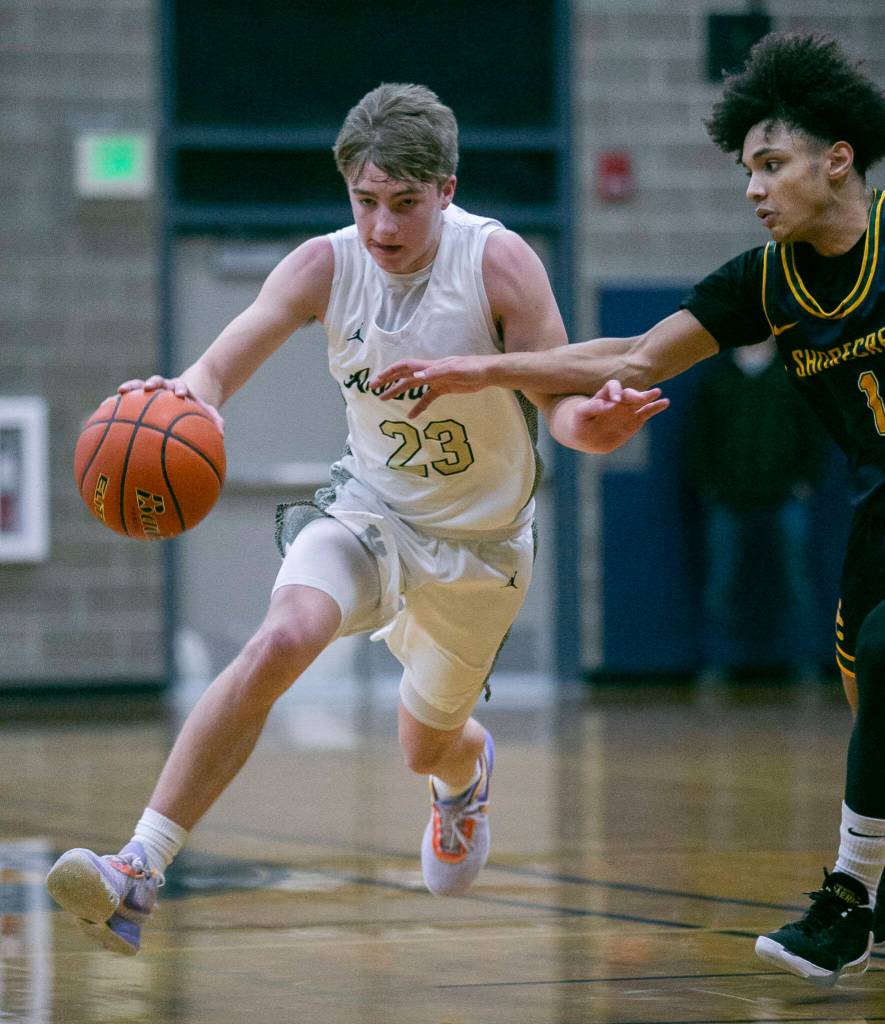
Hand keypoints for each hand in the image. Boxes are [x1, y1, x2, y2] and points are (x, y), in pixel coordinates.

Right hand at [117, 375, 224, 434]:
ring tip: (117, 393)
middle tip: (147, 388)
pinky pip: (126, 397)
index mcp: (181, 389)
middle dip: (151, 383)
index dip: (179, 389)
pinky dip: (115, 401)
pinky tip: (101, 409)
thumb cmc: (198, 405)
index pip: (180, 386)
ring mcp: (151, 389)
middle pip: (157, 381)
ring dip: (130, 388)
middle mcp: (164, 387)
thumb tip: (222, 434)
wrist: (190, 389)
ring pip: (138, 385)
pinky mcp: (140, 393)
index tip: (180, 394)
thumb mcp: (207, 411)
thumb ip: (214, 419)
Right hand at [370, 355, 494, 418]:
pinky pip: (427, 398)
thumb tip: (416, 377)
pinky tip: (411, 416)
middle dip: (387, 381)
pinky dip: (418, 406)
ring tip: (383, 399)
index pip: (405, 367)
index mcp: (430, 366)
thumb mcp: (455, 370)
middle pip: (403, 376)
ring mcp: (436, 381)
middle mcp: (429, 372)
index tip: (377, 380)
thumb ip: (435, 373)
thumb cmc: (472, 369)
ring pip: (412, 386)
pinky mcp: (444, 389)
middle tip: (373, 389)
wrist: (487, 373)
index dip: (390, 372)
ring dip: (397, 392)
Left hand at [565, 380, 668, 452]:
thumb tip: (606, 405)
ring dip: (649, 397)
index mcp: (605, 395)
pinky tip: (665, 403)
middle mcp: (619, 400)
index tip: (615, 402)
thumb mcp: (581, 414)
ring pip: (640, 401)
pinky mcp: (635, 420)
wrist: (587, 437)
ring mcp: (628, 409)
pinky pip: (647, 412)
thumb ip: (591, 407)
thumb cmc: (581, 423)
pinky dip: (656, 407)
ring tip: (657, 393)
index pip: (613, 386)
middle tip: (640, 398)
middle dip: (635, 395)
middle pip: (629, 393)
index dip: (615, 391)